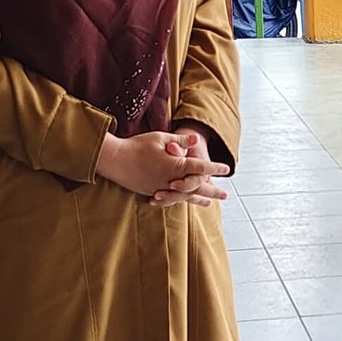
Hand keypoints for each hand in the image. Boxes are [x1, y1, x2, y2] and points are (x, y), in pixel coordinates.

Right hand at [97, 129, 227, 205]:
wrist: (115, 160)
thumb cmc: (137, 145)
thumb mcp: (160, 138)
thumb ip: (180, 141)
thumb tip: (196, 140)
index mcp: (175, 165)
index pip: (200, 167)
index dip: (214, 168)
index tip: (226, 169)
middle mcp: (170, 180)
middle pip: (196, 187)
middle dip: (212, 190)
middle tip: (225, 195)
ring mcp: (161, 188)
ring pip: (184, 196)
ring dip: (198, 199)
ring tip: (209, 203)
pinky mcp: (151, 192)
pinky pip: (171, 199)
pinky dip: (181, 200)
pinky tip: (185, 202)